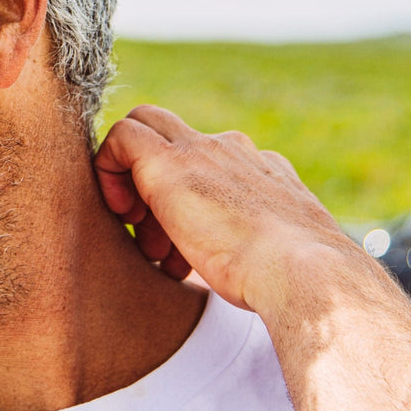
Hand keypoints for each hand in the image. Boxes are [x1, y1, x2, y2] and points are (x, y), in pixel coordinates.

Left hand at [93, 106, 354, 314]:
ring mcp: (203, 150)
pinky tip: (124, 216)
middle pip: (172, 134)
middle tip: (156, 239)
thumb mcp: (275, 254)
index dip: (185, 199)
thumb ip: (257, 242)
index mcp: (260, 170)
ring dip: (134, 187)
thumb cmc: (290, 282)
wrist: (301, 273)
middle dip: (151, 180)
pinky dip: (108, 169)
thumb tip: (243, 263)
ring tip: (151, 247)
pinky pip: (121, 135)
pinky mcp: (169, 162)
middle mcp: (231, 150)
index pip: (208, 163)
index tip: (181, 247)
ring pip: (146, 128)